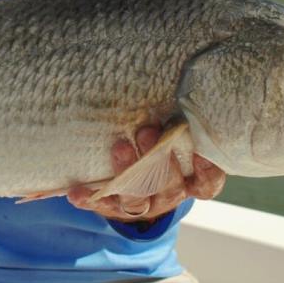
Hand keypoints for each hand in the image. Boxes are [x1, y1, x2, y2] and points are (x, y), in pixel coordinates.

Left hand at [66, 125, 225, 223]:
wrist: (136, 182)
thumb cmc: (162, 143)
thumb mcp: (176, 134)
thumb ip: (179, 118)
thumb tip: (175, 74)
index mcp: (190, 179)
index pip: (206, 183)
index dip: (206, 171)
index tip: (200, 151)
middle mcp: (169, 195)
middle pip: (169, 187)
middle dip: (158, 160)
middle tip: (146, 131)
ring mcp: (144, 204)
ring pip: (139, 199)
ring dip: (128, 172)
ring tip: (119, 147)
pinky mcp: (116, 208)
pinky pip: (104, 204)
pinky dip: (90, 198)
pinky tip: (77, 191)